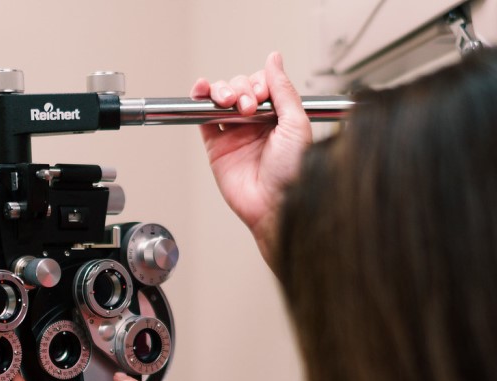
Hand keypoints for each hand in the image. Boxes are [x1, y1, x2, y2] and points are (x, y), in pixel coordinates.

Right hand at [191, 51, 312, 265]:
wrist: (274, 204)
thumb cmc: (292, 172)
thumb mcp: (296, 123)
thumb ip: (284, 90)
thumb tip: (274, 59)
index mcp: (279, 116)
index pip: (262, 84)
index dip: (258, 84)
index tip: (261, 96)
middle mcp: (256, 123)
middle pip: (240, 87)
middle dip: (242, 89)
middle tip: (248, 108)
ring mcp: (235, 133)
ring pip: (221, 97)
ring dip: (222, 91)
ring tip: (229, 102)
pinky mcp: (217, 145)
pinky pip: (204, 116)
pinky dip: (200, 98)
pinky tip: (202, 90)